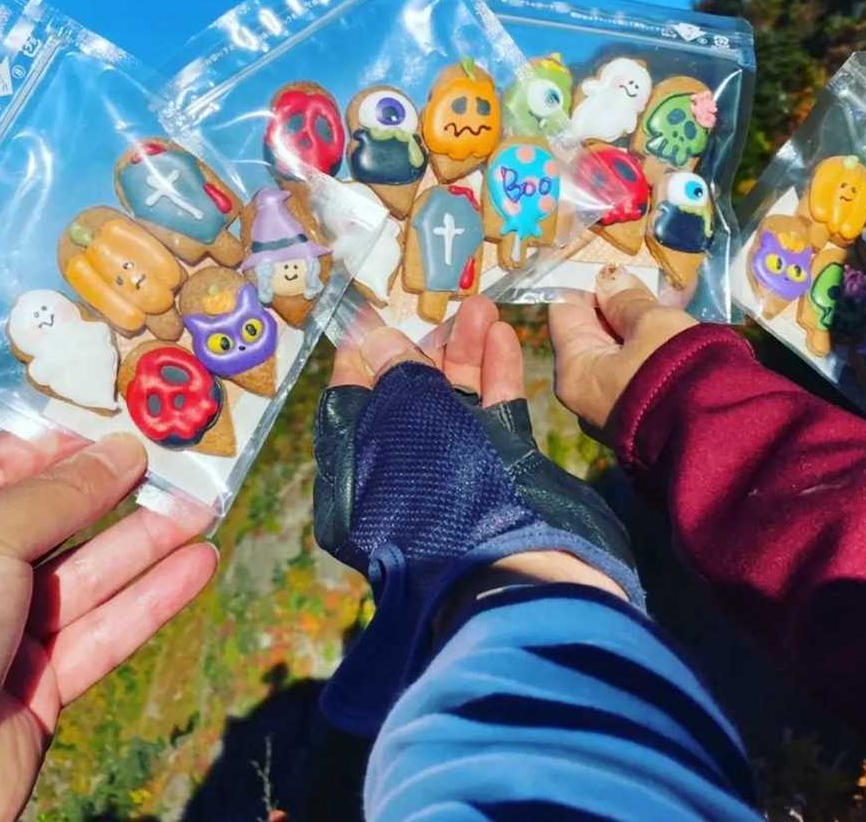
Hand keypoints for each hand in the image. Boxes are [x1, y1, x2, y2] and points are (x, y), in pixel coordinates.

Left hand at [0, 430, 217, 820]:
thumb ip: (57, 494)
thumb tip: (119, 450)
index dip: (59, 443)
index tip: (119, 421)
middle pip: (55, 520)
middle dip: (117, 491)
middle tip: (178, 460)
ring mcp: (0, 634)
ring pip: (90, 575)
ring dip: (150, 541)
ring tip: (207, 504)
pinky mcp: (40, 687)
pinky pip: (104, 631)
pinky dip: (153, 599)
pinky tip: (198, 565)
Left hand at [315, 296, 640, 734]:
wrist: (516, 557)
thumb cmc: (439, 478)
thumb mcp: (404, 414)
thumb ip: (393, 371)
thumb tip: (373, 338)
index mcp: (353, 478)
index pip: (349, 407)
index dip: (362, 358)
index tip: (374, 318)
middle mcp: (396, 480)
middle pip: (407, 400)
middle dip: (428, 349)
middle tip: (448, 309)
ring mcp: (450, 479)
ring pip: (453, 404)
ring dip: (467, 354)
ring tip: (484, 309)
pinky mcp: (495, 478)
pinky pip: (487, 419)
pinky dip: (495, 380)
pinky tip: (503, 339)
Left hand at [548, 266, 697, 429]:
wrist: (719, 435)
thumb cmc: (675, 371)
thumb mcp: (652, 324)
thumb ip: (627, 300)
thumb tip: (608, 280)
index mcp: (574, 371)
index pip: (565, 311)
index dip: (588, 285)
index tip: (615, 267)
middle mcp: (583, 394)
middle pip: (591, 332)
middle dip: (617, 304)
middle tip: (646, 278)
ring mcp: (610, 408)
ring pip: (617, 351)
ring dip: (639, 324)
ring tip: (668, 297)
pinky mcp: (638, 414)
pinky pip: (635, 370)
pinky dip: (650, 347)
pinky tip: (676, 325)